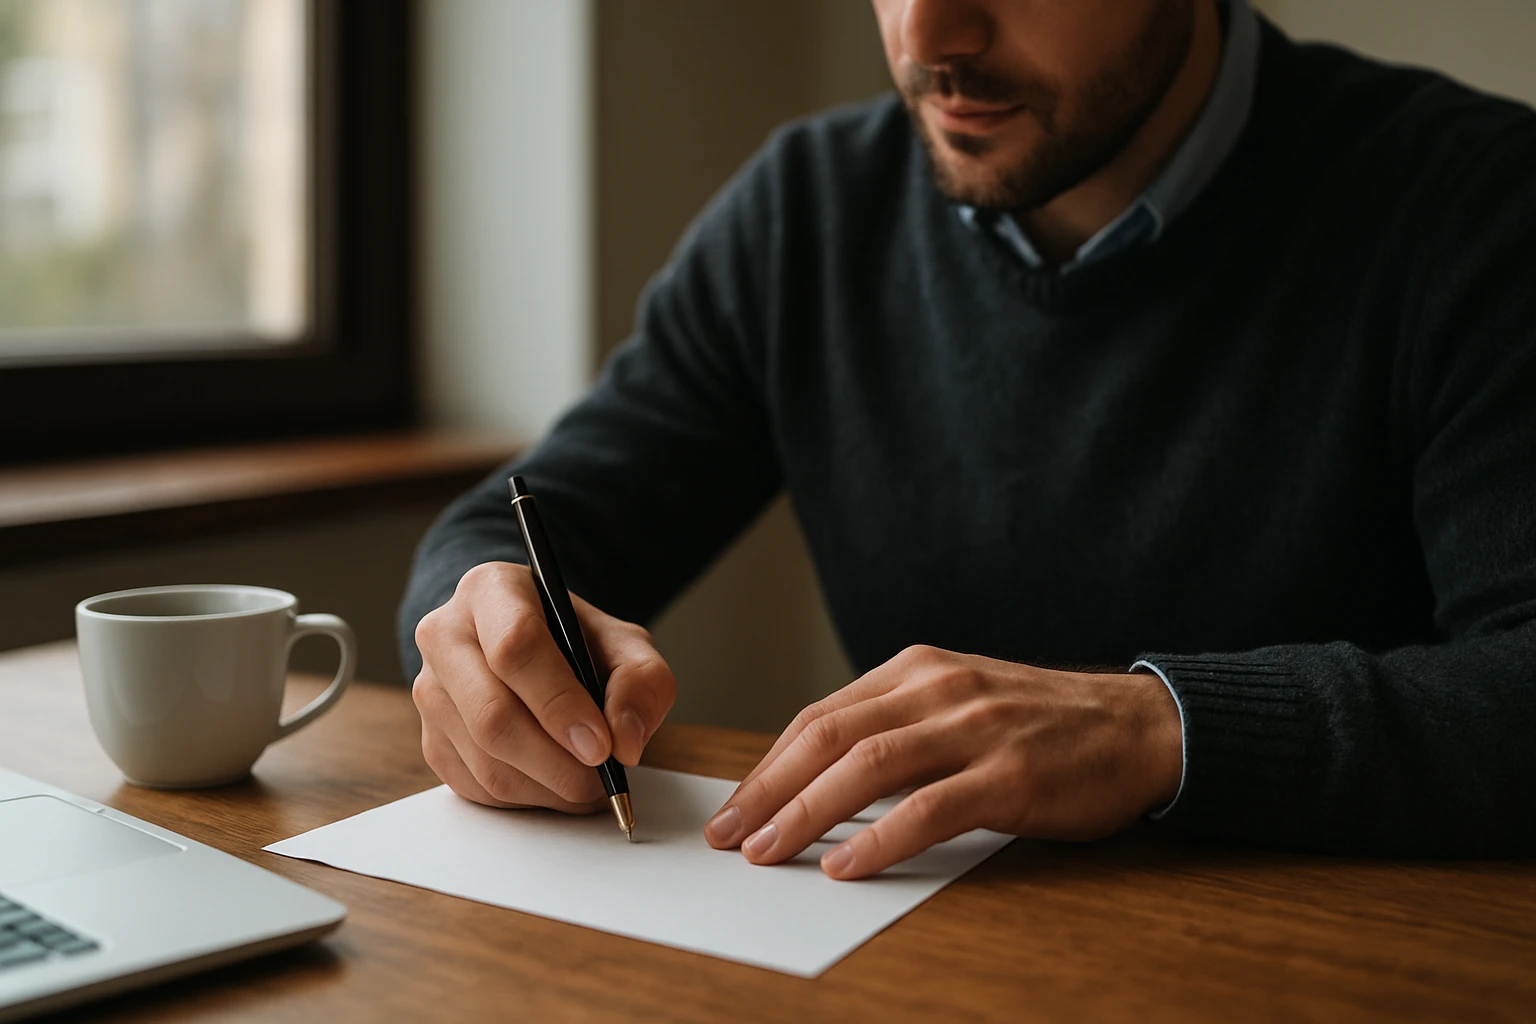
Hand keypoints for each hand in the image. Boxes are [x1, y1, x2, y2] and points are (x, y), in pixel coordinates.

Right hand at [412, 562, 676, 810]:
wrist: (534, 652)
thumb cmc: (577, 643)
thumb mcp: (625, 645)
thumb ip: (641, 682)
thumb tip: (625, 742)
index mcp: (491, 591)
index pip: (515, 647)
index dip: (560, 703)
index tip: (601, 745)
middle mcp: (446, 635)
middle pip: (491, 714)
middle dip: (556, 760)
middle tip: (601, 779)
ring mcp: (431, 690)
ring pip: (485, 760)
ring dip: (547, 786)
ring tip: (589, 783)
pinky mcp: (431, 739)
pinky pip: (477, 786)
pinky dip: (527, 798)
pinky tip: (557, 783)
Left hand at [703, 645, 1181, 878]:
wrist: (1142, 725)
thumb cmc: (1044, 724)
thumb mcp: (961, 703)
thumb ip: (898, 728)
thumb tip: (821, 779)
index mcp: (917, 670)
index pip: (820, 716)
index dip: (769, 765)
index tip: (736, 807)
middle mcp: (938, 689)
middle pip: (828, 737)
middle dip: (769, 790)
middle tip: (730, 836)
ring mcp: (975, 729)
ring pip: (866, 767)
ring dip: (806, 813)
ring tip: (769, 852)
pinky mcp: (1011, 774)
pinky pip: (929, 808)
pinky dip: (880, 838)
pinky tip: (847, 864)